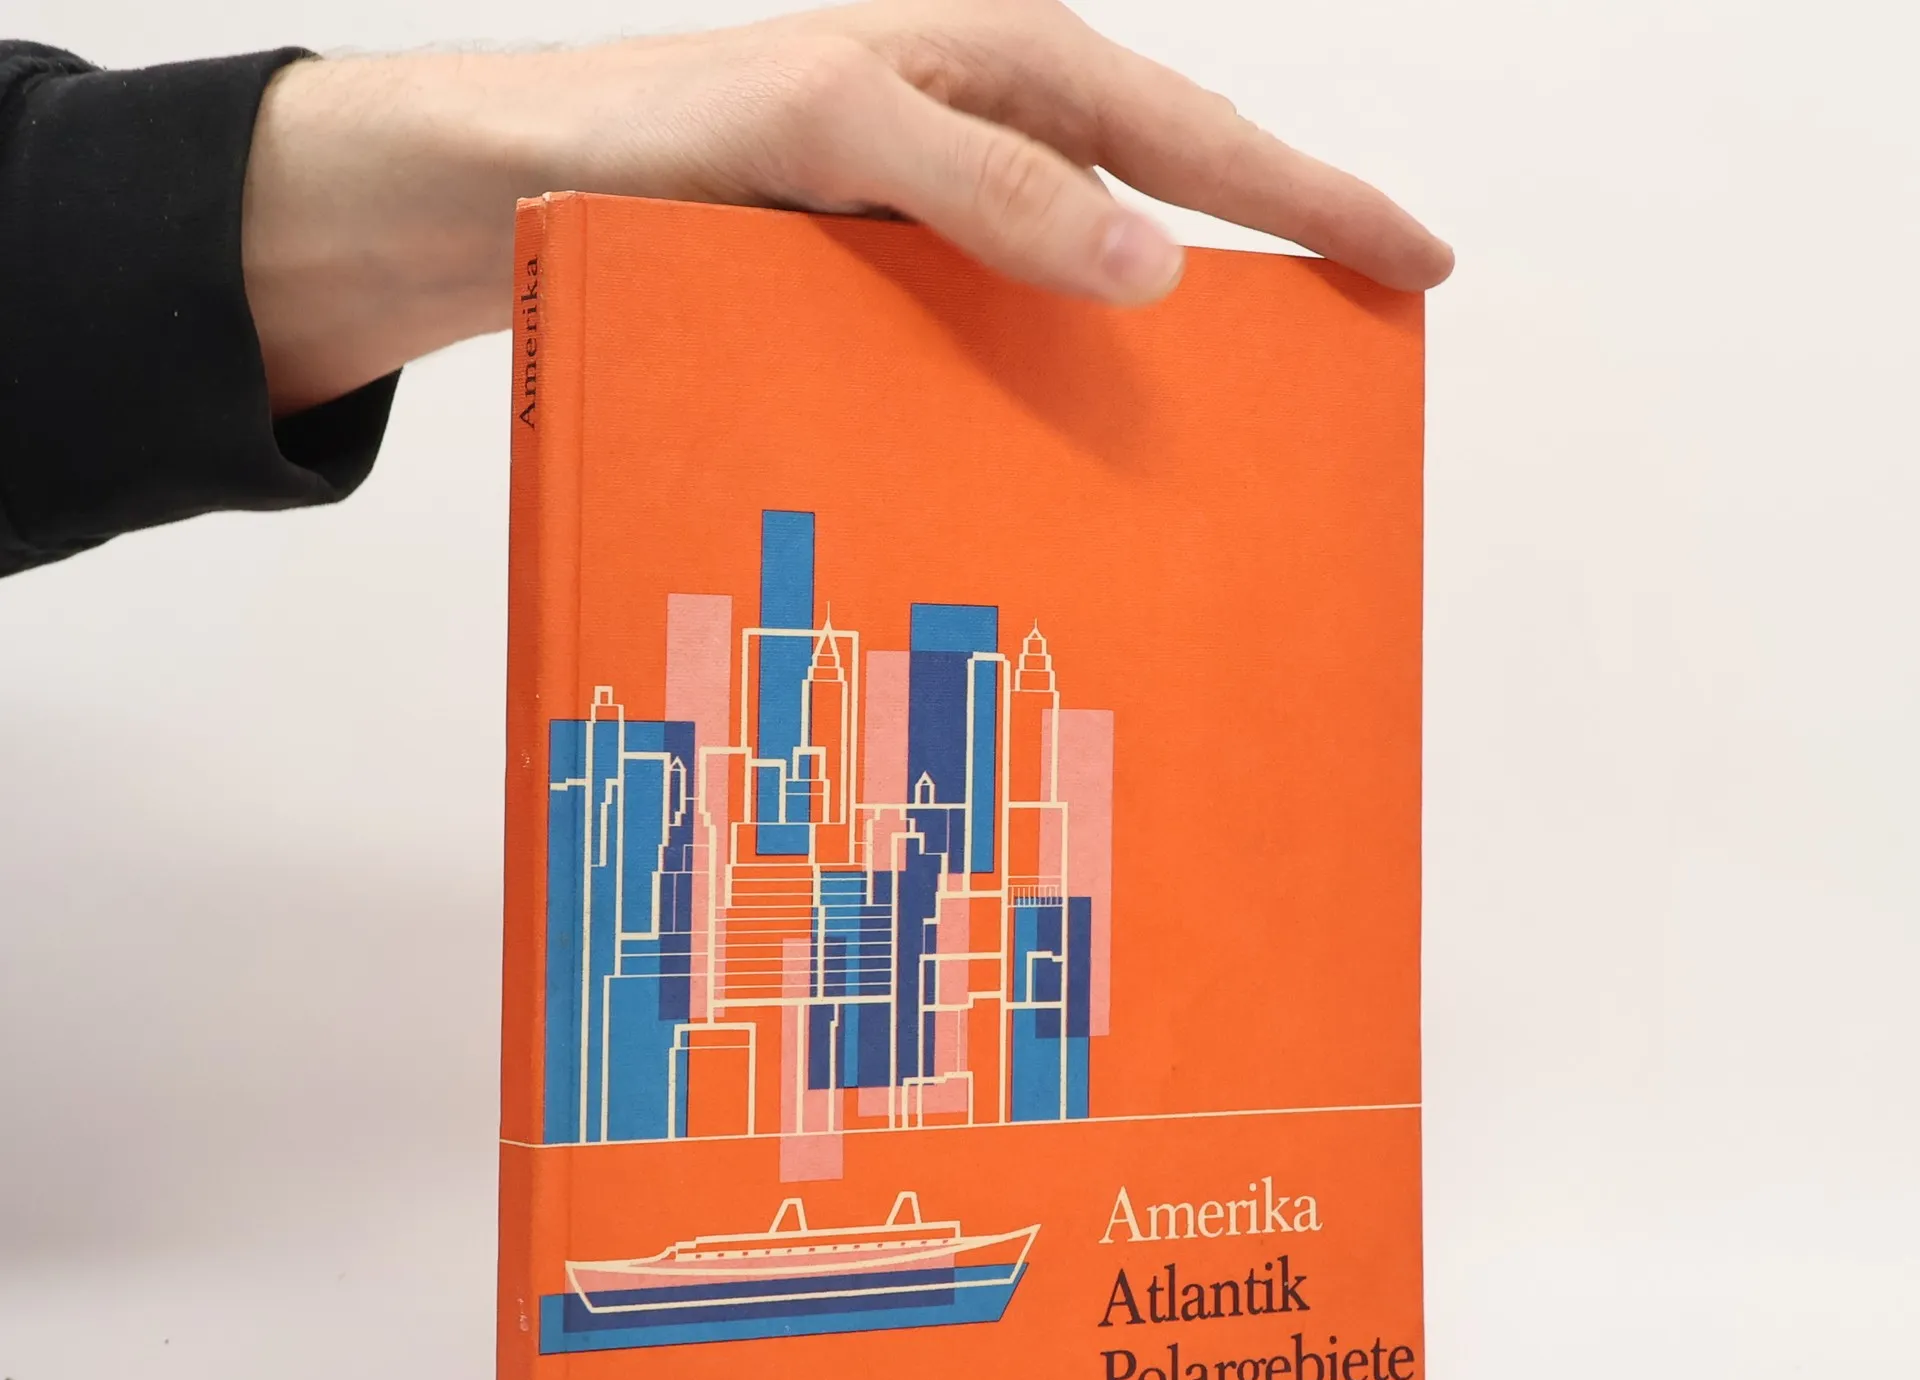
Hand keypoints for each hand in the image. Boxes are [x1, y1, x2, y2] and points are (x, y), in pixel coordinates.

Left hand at [243, 0, 1451, 414]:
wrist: (514, 193)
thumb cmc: (657, 139)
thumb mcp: (828, 134)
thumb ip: (988, 183)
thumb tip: (1155, 264)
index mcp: (1000, 65)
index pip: (1198, 137)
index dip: (1318, 198)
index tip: (1419, 260)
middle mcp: (982, 133)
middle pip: (1169, 199)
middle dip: (1273, 267)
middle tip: (1360, 353)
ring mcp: (940, 212)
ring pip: (1092, 273)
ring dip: (1165, 344)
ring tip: (1231, 434)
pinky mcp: (889, 281)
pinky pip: (1009, 329)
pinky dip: (1057, 384)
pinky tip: (1074, 446)